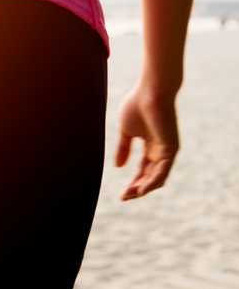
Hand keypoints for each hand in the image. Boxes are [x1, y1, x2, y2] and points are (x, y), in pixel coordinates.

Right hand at [114, 84, 179, 199]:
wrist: (150, 90)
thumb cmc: (137, 105)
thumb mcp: (125, 131)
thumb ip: (122, 148)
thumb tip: (117, 166)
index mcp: (150, 145)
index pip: (143, 169)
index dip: (132, 182)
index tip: (120, 194)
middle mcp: (160, 150)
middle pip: (150, 176)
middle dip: (136, 188)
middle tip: (122, 197)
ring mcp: (167, 150)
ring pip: (157, 177)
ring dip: (143, 188)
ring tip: (129, 195)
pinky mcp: (171, 148)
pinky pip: (163, 170)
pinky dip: (153, 181)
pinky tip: (142, 190)